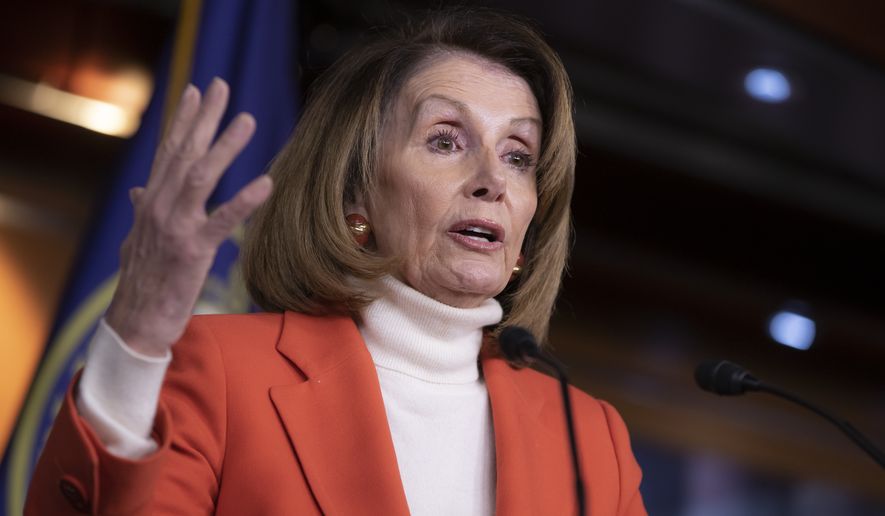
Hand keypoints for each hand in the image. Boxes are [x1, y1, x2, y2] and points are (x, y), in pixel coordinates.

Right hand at [105, 78, 271, 356]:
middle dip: (204, 118)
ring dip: (225, 146)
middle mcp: (158, 207)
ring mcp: (174, 227)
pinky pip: (222, 221)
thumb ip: (143, 209)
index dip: (184, 120)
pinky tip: (266, 182)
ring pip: (200, 177)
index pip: (168, 151)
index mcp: (150, 202)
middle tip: (222, 85)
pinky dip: (243, 201)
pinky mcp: (192, 251)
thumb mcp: (138, 239)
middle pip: (184, 153)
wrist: (134, 323)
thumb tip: (137, 189)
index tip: (198, 91)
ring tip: (248, 119)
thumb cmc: (143, 281)